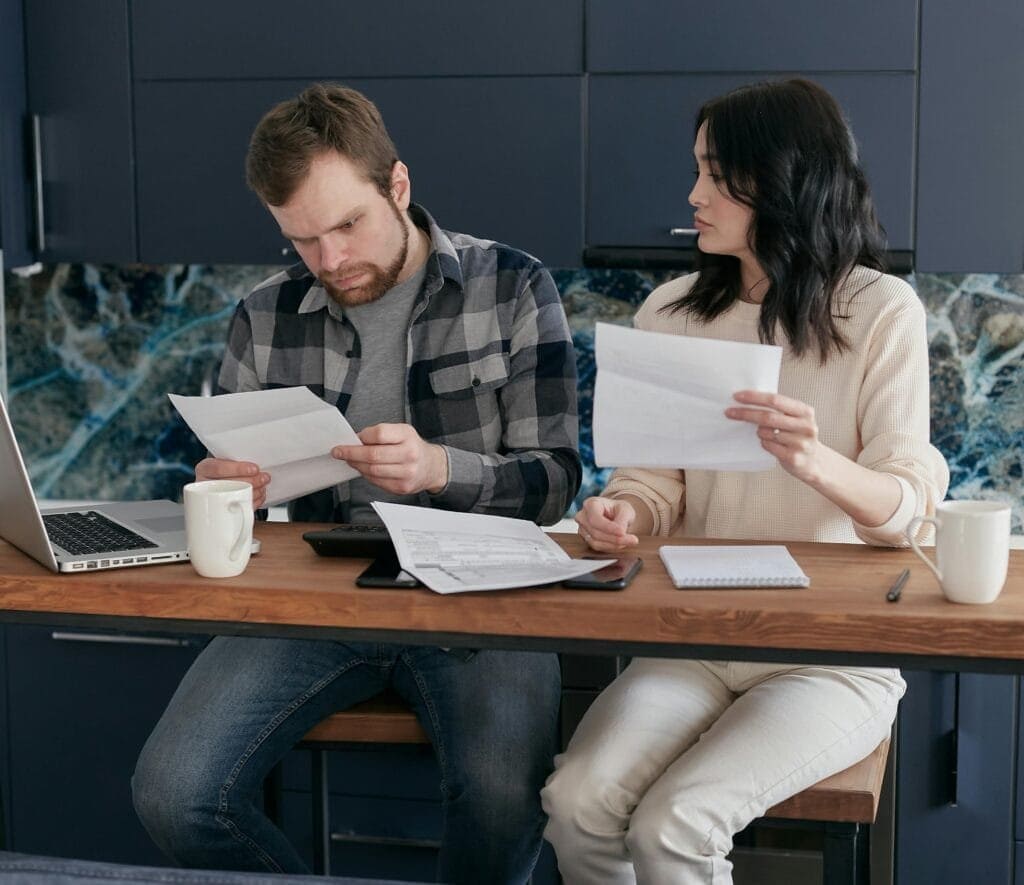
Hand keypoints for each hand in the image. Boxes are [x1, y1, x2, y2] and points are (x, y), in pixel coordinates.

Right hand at [194, 458, 270, 509]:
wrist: (220, 478)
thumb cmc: (225, 468)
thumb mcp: (226, 459)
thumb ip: (237, 460)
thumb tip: (256, 466)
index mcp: (205, 469)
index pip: (218, 468)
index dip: (238, 469)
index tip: (254, 469)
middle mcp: (205, 484)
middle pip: (229, 484)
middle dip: (251, 481)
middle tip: (264, 478)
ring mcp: (212, 499)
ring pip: (234, 498)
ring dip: (254, 492)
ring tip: (263, 486)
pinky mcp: (222, 509)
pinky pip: (239, 508)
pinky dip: (253, 502)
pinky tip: (259, 495)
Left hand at [333, 423, 448, 494]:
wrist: (432, 467)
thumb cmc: (412, 447)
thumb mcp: (401, 432)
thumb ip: (380, 434)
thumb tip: (355, 441)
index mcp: (408, 436)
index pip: (379, 434)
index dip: (362, 436)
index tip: (350, 438)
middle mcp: (409, 454)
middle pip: (373, 455)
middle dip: (351, 453)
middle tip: (339, 452)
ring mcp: (407, 473)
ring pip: (372, 470)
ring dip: (356, 465)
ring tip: (351, 460)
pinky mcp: (402, 487)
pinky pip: (376, 481)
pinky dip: (366, 475)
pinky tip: (364, 469)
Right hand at [575, 496, 638, 551]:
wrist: (616, 516)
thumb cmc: (618, 510)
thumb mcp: (625, 510)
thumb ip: (622, 520)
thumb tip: (620, 532)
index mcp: (590, 504)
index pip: (595, 519)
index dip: (608, 528)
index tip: (623, 532)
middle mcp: (583, 516)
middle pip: (596, 532)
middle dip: (615, 538)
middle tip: (633, 540)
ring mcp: (583, 529)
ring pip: (596, 542)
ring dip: (614, 544)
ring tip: (629, 541)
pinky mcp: (586, 540)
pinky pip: (598, 547)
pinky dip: (612, 547)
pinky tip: (622, 543)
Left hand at [725, 390, 823, 483]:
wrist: (814, 462)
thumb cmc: (798, 437)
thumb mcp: (795, 419)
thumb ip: (779, 410)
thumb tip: (747, 400)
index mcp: (805, 412)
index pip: (775, 400)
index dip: (754, 397)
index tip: (737, 396)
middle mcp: (806, 426)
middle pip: (768, 417)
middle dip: (745, 414)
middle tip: (729, 412)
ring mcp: (800, 443)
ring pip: (766, 432)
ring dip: (759, 432)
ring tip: (764, 433)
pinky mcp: (793, 458)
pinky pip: (768, 446)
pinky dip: (764, 443)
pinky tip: (770, 444)